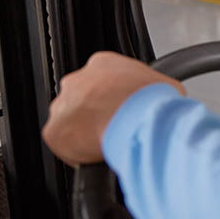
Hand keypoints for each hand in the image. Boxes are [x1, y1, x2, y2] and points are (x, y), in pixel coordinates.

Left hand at [42, 51, 184, 165]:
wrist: (137, 121)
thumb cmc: (150, 102)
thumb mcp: (166, 86)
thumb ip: (155, 90)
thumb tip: (164, 102)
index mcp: (102, 64)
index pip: (103, 81)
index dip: (113, 98)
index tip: (122, 110)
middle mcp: (77, 81)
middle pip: (82, 100)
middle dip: (96, 114)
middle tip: (115, 127)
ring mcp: (62, 106)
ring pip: (70, 123)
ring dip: (86, 133)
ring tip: (108, 143)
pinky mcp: (54, 132)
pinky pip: (64, 146)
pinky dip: (79, 154)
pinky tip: (97, 155)